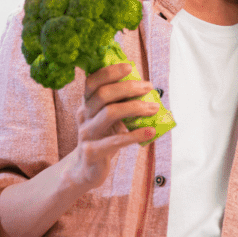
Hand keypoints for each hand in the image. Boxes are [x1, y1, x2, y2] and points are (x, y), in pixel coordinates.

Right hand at [70, 62, 158, 190]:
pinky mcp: (93, 152)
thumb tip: (148, 90)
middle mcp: (83, 116)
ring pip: (110, 113)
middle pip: (103, 94)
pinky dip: (136, 134)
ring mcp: (86, 134)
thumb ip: (121, 104)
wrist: (86, 170)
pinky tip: (151, 132)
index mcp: (86, 104)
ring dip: (135, 107)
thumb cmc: (104, 139)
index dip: (110, 72)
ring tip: (154, 108)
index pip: (92, 81)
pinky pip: (116, 140)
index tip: (129, 67)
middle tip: (148, 87)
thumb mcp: (108, 119)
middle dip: (128, 87)